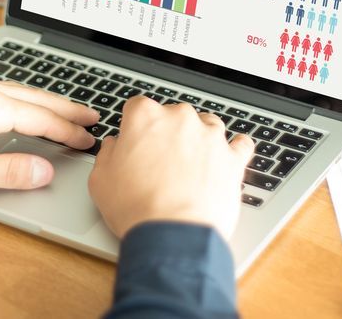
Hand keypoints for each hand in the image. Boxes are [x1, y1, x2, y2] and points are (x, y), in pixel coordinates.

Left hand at [0, 77, 98, 191]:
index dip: (68, 131)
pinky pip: (0, 87)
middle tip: (92, 114)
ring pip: (18, 89)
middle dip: (66, 107)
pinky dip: (22, 95)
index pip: (42, 119)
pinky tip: (18, 101)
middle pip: (36, 98)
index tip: (89, 140)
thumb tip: (44, 170)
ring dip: (45, 100)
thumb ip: (7, 170)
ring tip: (64, 107)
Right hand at [88, 97, 253, 239]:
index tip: (135, 141)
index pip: (138, 106)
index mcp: (145, 117)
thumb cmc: (136, 208)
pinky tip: (228, 156)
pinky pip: (241, 144)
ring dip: (199, 138)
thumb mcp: (100, 179)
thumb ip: (108, 153)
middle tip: (160, 161)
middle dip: (167, 133)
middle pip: (174, 115)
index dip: (135, 126)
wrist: (172, 235)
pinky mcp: (233, 158)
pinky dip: (235, 149)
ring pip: (207, 124)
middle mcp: (180, 118)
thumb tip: (114, 145)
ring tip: (191, 162)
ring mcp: (210, 136)